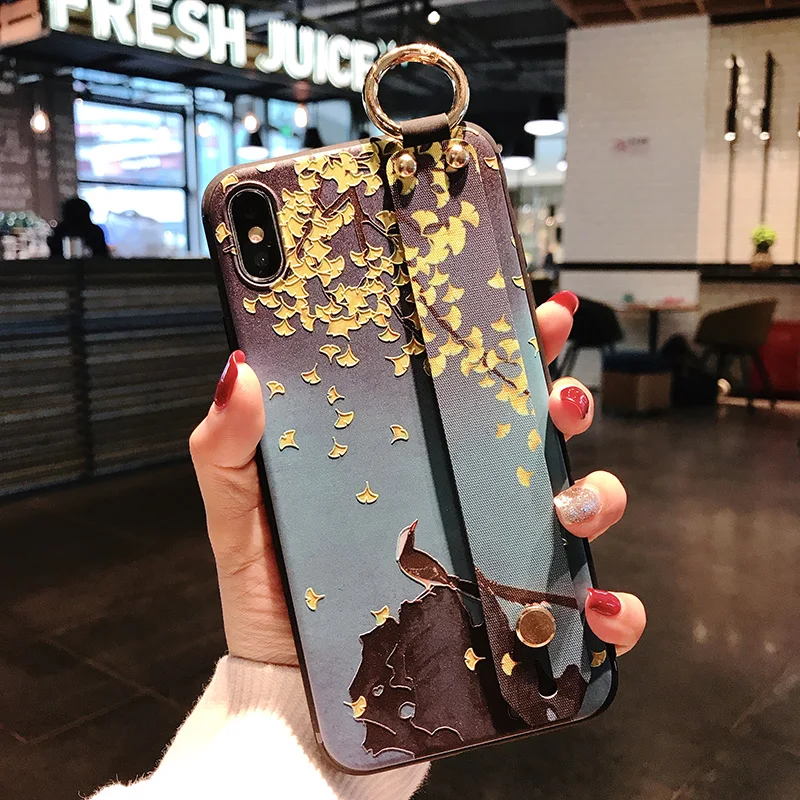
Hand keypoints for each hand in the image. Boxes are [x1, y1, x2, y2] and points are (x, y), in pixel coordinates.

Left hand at [189, 289, 644, 664]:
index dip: (509, 346)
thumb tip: (239, 371)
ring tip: (568, 504)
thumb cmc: (275, 602)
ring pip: (576, 506)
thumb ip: (229, 449)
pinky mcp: (511, 622)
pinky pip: (578, 611)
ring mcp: (493, 557)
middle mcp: (460, 500)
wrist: (295, 701)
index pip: (467, 388)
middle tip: (559, 399)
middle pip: (536, 434)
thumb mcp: (242, 517)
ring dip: (597, 493)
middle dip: (567, 401)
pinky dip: (609, 607)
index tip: (532, 316)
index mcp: (409, 459)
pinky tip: (599, 603)